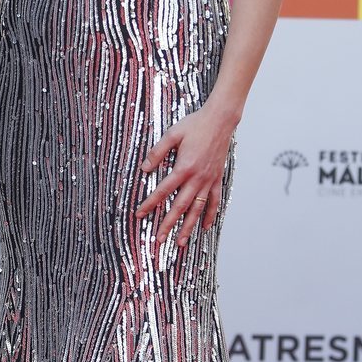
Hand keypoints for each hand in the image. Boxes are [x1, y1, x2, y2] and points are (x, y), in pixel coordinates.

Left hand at [137, 106, 235, 246]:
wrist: (221, 120)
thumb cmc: (196, 125)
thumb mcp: (172, 134)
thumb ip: (157, 152)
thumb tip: (144, 168)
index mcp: (184, 167)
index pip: (163, 191)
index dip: (150, 204)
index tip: (140, 214)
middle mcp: (197, 178)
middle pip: (180, 206)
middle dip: (168, 224)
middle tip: (158, 240)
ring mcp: (209, 180)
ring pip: (198, 209)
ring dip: (189, 227)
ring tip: (181, 242)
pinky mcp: (218, 179)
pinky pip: (215, 201)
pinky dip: (211, 215)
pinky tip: (206, 227)